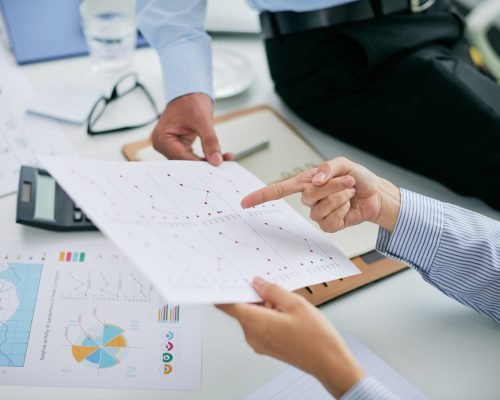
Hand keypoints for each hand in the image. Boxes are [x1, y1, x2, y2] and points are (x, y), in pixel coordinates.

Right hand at [151, 93, 234, 164]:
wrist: (189, 92)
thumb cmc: (190, 100)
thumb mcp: (203, 121)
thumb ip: (210, 141)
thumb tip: (216, 160)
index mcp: (162, 138)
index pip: (182, 158)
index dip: (199, 164)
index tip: (215, 166)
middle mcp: (163, 144)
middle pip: (185, 162)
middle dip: (205, 164)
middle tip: (222, 165)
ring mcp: (170, 146)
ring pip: (190, 161)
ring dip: (207, 161)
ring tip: (225, 159)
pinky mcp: (179, 147)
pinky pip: (193, 157)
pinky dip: (206, 157)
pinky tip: (219, 156)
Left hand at [217, 277, 364, 398]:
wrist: (329, 363)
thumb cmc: (316, 338)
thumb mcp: (295, 303)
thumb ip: (272, 290)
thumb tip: (258, 283)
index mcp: (256, 323)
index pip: (227, 305)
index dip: (223, 290)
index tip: (224, 279)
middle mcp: (253, 336)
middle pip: (241, 308)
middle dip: (251, 295)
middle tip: (267, 284)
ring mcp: (259, 343)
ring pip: (251, 316)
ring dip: (262, 305)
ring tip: (284, 301)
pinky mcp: (267, 347)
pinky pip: (259, 325)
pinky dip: (267, 315)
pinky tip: (285, 311)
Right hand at [242, 157, 400, 231]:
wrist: (375, 194)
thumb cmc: (358, 177)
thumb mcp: (344, 164)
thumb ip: (328, 168)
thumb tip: (315, 179)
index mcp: (306, 182)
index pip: (279, 189)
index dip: (261, 195)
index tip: (245, 202)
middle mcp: (309, 198)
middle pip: (308, 196)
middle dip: (332, 187)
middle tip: (348, 181)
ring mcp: (318, 212)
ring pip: (320, 209)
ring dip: (340, 198)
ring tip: (349, 192)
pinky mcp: (329, 224)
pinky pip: (330, 221)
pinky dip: (343, 211)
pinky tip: (348, 206)